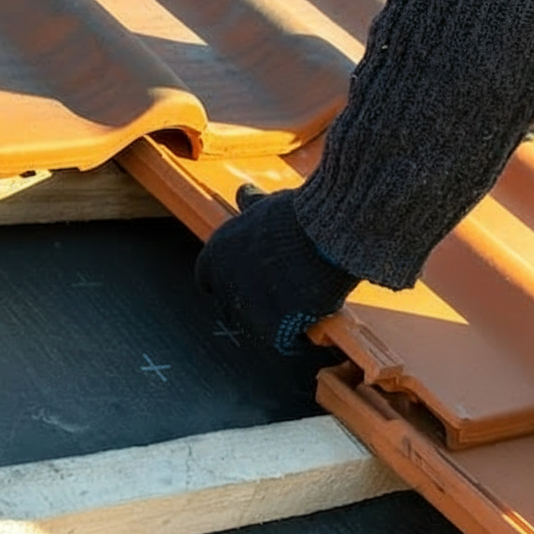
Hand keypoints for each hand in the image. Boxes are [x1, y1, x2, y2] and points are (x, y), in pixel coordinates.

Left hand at [195, 185, 358, 353]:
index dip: (233, 284)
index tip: (256, 281)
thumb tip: (244, 192)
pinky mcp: (272, 326)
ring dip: (278, 322)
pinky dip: (299, 336)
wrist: (324, 232)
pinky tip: (314, 318)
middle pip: (231, 310)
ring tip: (303, 304)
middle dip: (253, 307)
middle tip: (284, 297)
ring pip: (257, 328)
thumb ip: (250, 207)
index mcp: (213, 256)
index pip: (209, 282)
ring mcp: (246, 308)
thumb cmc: (298, 215)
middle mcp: (222, 284)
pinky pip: (284, 341)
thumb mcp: (266, 206)